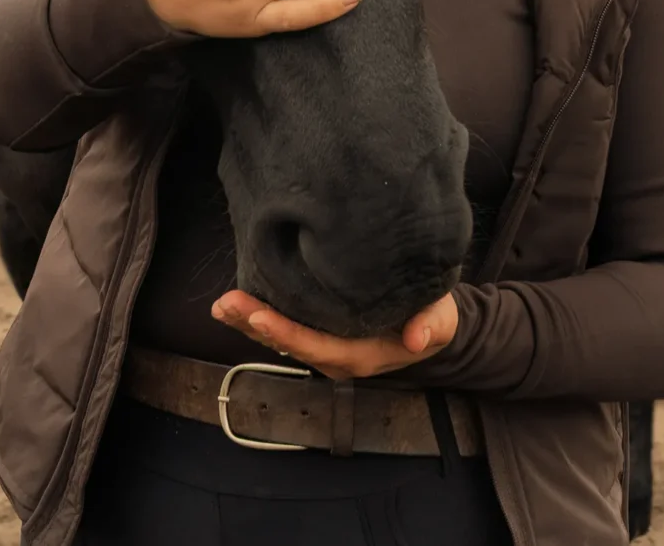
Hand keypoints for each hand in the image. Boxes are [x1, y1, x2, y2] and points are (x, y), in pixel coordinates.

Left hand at [212, 289, 457, 379]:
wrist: (428, 329)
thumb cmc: (433, 320)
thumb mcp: (441, 321)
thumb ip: (431, 325)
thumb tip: (417, 337)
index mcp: (359, 356)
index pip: (315, 346)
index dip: (286, 331)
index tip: (259, 315)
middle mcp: (334, 357)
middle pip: (289, 343)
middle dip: (255, 324)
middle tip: (226, 304)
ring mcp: (323, 349)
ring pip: (280, 339)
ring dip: (249, 322)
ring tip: (222, 305)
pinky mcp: (317, 335)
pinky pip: (284, 330)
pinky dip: (258, 319)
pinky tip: (237, 305)